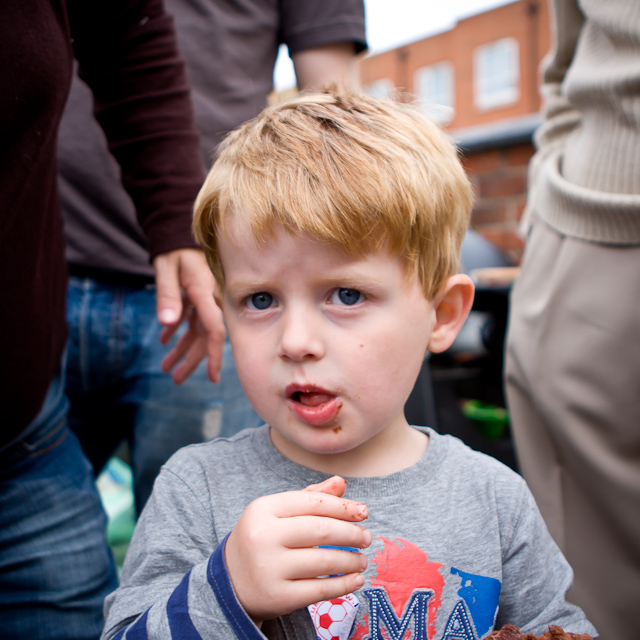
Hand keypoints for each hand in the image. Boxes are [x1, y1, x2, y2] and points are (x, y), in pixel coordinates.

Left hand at [152, 248, 224, 383]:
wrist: (177, 226)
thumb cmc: (172, 246)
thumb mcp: (165, 269)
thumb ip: (167, 295)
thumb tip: (166, 323)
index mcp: (205, 292)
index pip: (214, 330)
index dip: (213, 355)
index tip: (211, 377)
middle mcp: (210, 298)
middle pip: (205, 336)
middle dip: (191, 360)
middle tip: (175, 379)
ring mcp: (205, 297)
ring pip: (197, 330)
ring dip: (182, 349)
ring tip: (165, 367)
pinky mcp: (197, 295)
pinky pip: (191, 318)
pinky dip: (177, 330)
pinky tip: (164, 340)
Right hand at [224, 477, 370, 624]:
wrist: (230, 581)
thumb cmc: (261, 539)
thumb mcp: (276, 513)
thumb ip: (309, 497)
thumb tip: (341, 483)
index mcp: (262, 509)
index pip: (313, 502)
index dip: (343, 507)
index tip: (363, 512)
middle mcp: (263, 536)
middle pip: (321, 530)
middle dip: (351, 533)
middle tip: (366, 537)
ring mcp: (269, 568)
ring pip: (324, 560)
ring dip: (351, 560)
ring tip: (362, 560)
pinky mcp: (278, 596)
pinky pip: (320, 589)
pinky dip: (344, 585)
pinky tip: (355, 580)